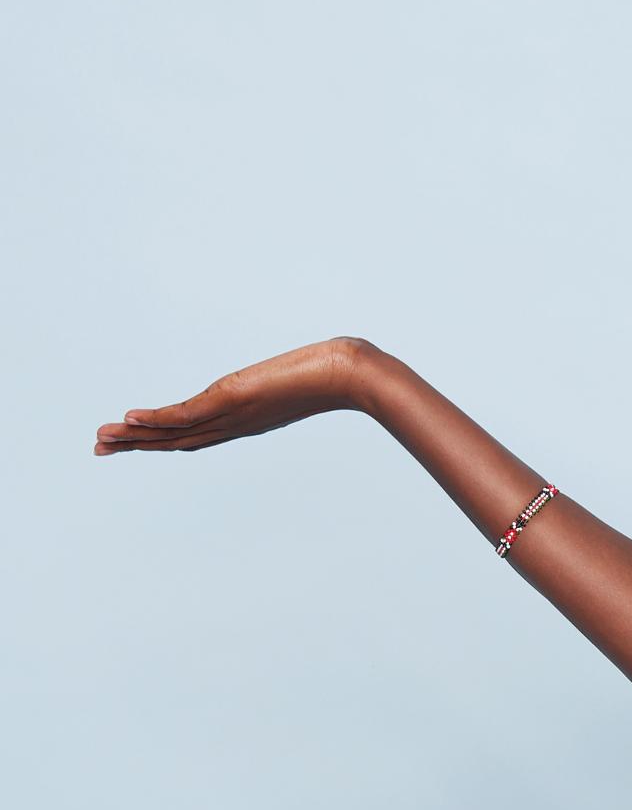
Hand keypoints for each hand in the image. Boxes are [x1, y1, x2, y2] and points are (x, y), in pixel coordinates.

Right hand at [93, 337, 375, 454]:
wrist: (353, 375)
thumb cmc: (339, 372)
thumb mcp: (306, 374)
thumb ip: (298, 374)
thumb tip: (316, 361)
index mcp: (247, 419)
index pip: (196, 434)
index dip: (162, 439)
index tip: (132, 440)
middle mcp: (237, 422)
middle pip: (178, 440)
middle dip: (138, 444)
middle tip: (99, 448)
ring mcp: (234, 413)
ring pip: (176, 432)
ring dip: (136, 436)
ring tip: (102, 439)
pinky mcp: (234, 399)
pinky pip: (188, 414)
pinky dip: (157, 419)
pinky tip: (129, 419)